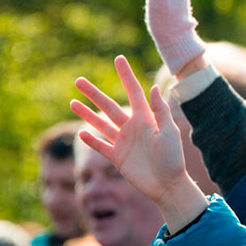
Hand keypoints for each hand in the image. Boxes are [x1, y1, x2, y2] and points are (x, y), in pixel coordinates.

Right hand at [71, 55, 208, 230]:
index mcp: (146, 118)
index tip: (119, 59)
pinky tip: (80, 132)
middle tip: (78, 81)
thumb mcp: (169, 132)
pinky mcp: (118, 158)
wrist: (168, 186)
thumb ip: (160, 111)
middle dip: (93, 94)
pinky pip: (101, 146)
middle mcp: (132, 128)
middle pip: (109, 106)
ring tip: (72, 102)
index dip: (126, 75)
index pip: (133, 92)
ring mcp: (123, 143)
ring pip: (101, 124)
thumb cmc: (173, 158)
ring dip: (87, 114)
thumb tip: (152, 87)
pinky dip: (91, 140)